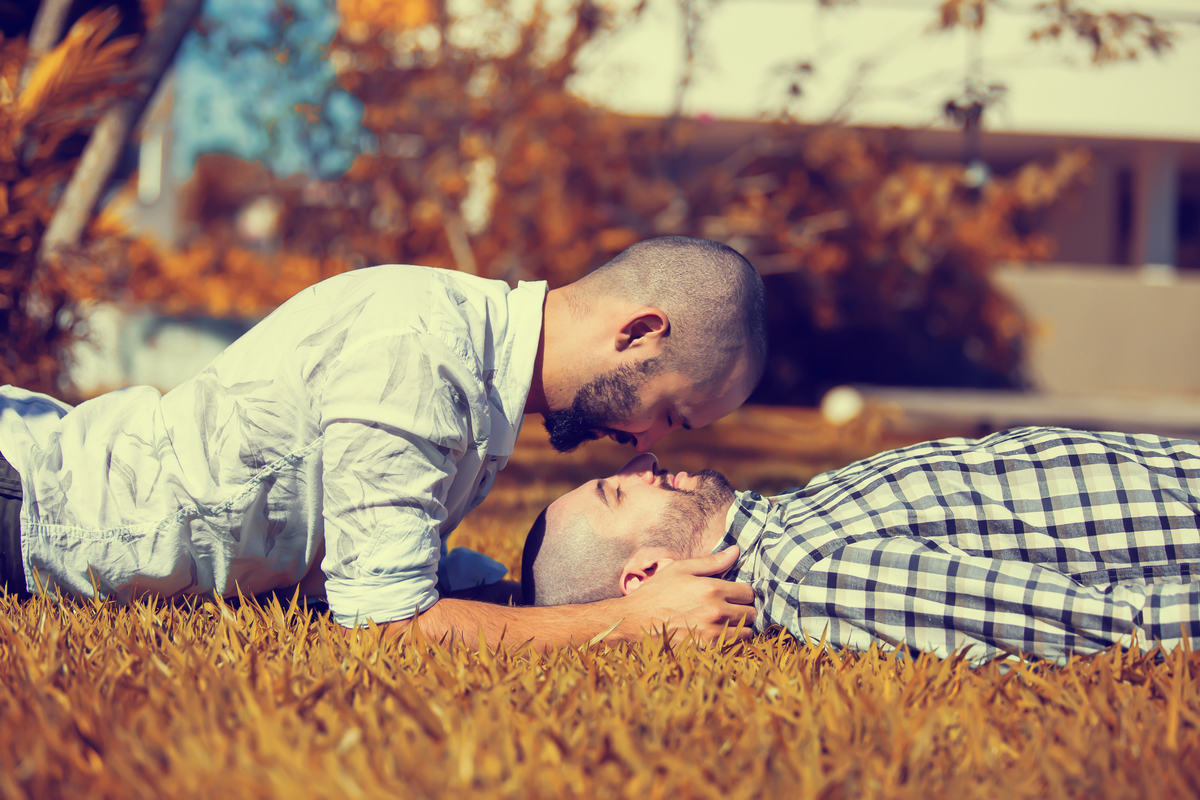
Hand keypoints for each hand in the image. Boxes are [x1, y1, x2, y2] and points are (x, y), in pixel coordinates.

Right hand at [614, 547, 756, 642]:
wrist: (636, 621)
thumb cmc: (657, 592)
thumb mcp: (681, 569)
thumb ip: (712, 562)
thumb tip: (736, 550)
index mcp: (712, 588)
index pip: (748, 592)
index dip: (742, 592)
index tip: (733, 594)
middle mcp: (716, 611)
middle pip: (751, 612)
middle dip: (744, 609)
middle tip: (731, 608)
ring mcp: (712, 632)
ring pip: (746, 631)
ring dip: (740, 627)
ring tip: (726, 622)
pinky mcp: (706, 649)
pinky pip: (734, 646)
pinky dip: (731, 641)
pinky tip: (718, 634)